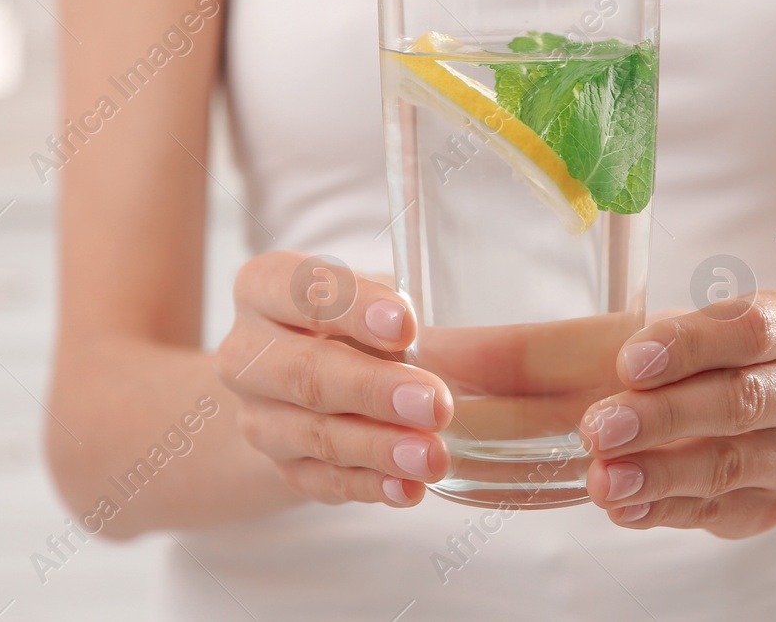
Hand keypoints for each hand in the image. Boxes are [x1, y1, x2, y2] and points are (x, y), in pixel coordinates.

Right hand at [216, 250, 453, 506]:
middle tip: (434, 402)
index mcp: (265, 287)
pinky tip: (408, 489)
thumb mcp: (387, 307)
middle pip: (304, 372)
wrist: (303, 384)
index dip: (354, 308)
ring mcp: (257, 416)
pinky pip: (322, 481)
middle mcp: (246, 352)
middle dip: (373, 389)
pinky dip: (369, 485)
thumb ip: (432, 320)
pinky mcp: (280, 466)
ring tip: (434, 455)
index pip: (301, 291)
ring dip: (378, 446)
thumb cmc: (357, 327)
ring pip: (314, 433)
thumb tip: (529, 344)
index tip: (407, 325)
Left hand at [578, 290, 775, 537]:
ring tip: (601, 477)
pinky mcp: (773, 506)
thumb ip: (582, 339)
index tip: (628, 360)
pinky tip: (623, 505)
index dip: (689, 345)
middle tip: (597, 425)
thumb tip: (465, 350)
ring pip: (731, 464)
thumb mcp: (662, 330)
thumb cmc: (705, 356)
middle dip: (664, 415)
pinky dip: (667, 509)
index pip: (748, 329)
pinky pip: (719, 511)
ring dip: (661, 472)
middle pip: (741, 401)